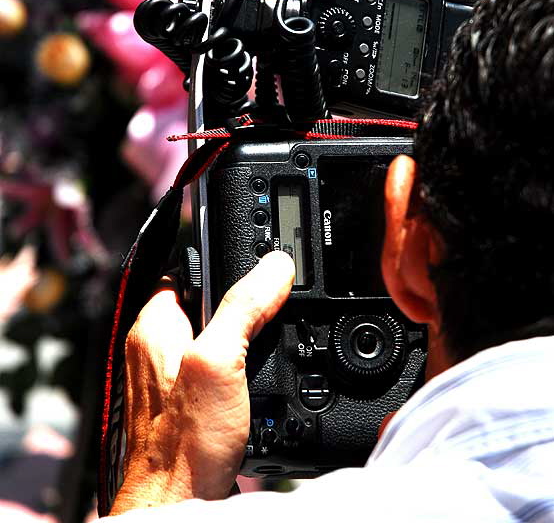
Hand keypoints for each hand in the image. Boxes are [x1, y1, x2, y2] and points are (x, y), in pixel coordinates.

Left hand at [110, 251, 294, 513]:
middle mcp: (160, 346)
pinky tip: (263, 370)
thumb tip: (274, 267)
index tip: (259, 261)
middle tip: (277, 299)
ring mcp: (175, 374)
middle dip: (243, 298)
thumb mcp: (219, 361)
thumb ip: (243, 308)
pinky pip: (221, 363)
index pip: (186, 269)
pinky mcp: (192, 399)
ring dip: (247, 331)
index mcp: (156, 324)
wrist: (179, 503)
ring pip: (217, 333)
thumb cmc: (184, 444)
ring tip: (277, 332)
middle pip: (207, 300)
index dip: (223, 261)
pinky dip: (244, 360)